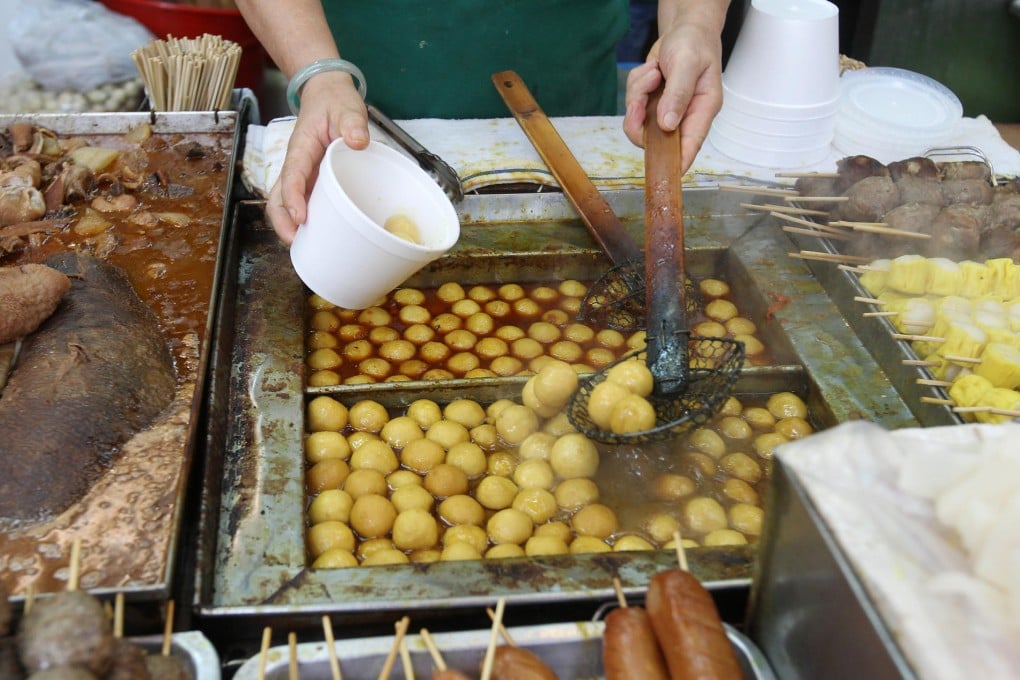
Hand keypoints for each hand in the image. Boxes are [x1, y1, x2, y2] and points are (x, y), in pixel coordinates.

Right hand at [268, 71, 369, 243]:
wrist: (327, 93)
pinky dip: (304, 219)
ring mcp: (302, 173)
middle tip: (296, 241)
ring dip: (289, 224)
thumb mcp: (346, 106)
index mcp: (301, 148)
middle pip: (277, 196)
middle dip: (282, 221)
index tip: (300, 218)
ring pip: (284, 202)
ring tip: (305, 245)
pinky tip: (318, 234)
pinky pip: (301, 200)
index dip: (292, 198)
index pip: (291, 175)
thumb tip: (358, 141)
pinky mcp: (310, 179)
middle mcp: (296, 164)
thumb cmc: (334, 101)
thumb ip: (352, 122)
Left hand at [623, 15, 724, 174]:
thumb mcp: (687, 64)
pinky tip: (650, 70)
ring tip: (652, 72)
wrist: (683, 28)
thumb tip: (667, 125)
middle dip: (640, 116)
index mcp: (702, 110)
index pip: (691, 145)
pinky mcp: (652, 104)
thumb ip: (678, 95)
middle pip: (655, 137)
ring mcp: (666, 111)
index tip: (665, 175)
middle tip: (641, 96)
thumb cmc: (694, 43)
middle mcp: (684, 116)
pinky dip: (636, 86)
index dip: (678, 162)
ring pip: (639, 120)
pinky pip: (633, 104)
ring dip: (638, 94)